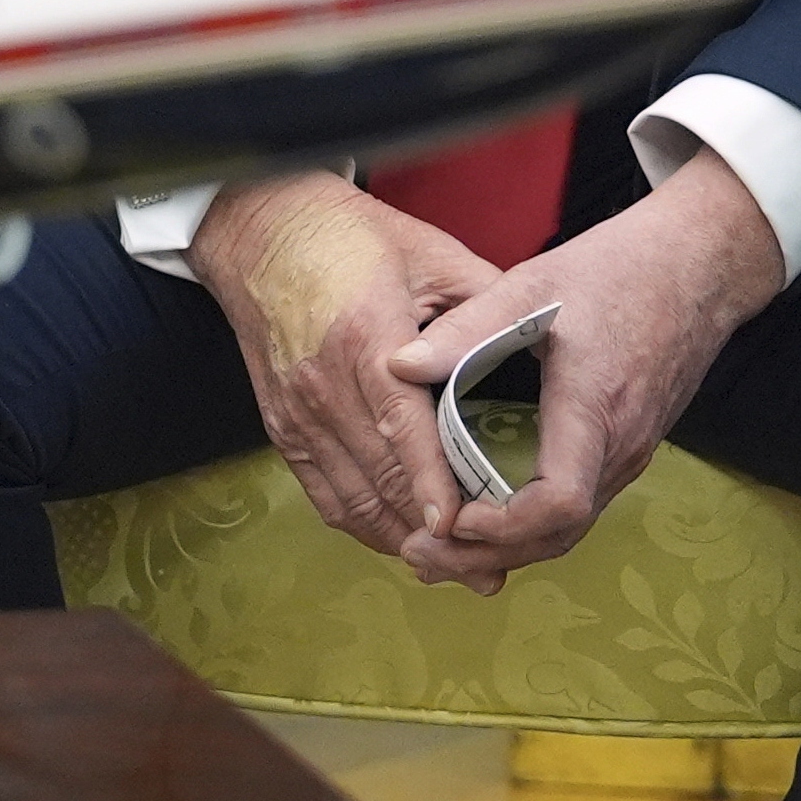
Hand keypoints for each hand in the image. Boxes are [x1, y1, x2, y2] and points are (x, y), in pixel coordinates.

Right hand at [187, 170, 503, 562]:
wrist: (259, 232)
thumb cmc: (351, 238)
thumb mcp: (430, 255)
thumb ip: (485, 305)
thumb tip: (540, 348)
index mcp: (364, 336)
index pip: (401, 425)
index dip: (429, 482)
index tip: (458, 525)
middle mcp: (323, 382)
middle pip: (379, 475)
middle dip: (431, 530)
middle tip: (485, 567)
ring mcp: (296, 410)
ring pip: (350, 497)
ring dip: (400, 538)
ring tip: (454, 567)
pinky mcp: (281, 425)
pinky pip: (322, 493)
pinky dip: (362, 524)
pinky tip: (401, 539)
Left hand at [390, 153, 784, 591]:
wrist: (699, 267)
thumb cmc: (618, 270)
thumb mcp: (534, 284)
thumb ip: (467, 328)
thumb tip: (396, 365)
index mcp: (596, 409)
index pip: (560, 502)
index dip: (502, 526)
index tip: (448, 520)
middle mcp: (620, 446)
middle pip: (558, 535)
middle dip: (485, 554)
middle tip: (416, 555)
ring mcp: (629, 453)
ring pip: (568, 529)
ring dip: (504, 548)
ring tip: (436, 550)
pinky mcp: (626, 448)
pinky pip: (577, 506)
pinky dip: (528, 527)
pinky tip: (482, 520)